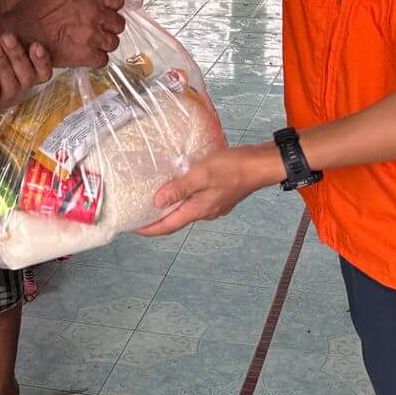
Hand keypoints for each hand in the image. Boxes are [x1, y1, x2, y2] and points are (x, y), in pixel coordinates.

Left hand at [0, 32, 52, 120]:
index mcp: (25, 72)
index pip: (44, 71)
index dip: (42, 60)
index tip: (36, 45)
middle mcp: (18, 88)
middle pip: (27, 76)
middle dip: (17, 55)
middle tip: (6, 37)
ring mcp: (3, 100)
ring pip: (11, 88)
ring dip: (3, 66)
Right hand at [4, 0, 125, 69]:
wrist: (18, 34)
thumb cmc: (30, 13)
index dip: (113, 6)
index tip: (109, 10)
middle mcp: (94, 13)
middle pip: (118, 22)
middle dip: (110, 26)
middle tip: (100, 29)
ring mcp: (92, 35)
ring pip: (113, 42)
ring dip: (104, 43)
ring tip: (93, 44)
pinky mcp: (86, 55)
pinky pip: (103, 60)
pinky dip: (97, 59)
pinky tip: (87, 56)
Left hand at [137, 144, 280, 237]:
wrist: (261, 165)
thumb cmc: (232, 168)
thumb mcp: (201, 174)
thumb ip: (179, 188)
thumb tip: (157, 203)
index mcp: (199, 209)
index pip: (169, 226)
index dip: (150, 229)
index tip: (134, 228)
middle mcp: (206, 211)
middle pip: (177, 219)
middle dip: (159, 218)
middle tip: (142, 212)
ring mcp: (215, 204)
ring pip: (188, 209)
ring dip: (173, 206)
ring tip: (158, 196)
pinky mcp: (221, 195)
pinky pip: (197, 200)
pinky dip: (185, 197)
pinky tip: (182, 184)